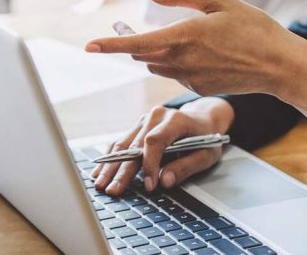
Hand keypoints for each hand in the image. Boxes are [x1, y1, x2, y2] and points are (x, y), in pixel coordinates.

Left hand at [85, 0, 306, 132]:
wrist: (279, 66)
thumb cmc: (253, 27)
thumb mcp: (219, 0)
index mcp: (183, 36)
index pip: (136, 43)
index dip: (109, 45)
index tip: (88, 46)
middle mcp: (180, 60)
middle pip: (139, 53)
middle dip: (125, 41)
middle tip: (119, 25)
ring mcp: (188, 77)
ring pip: (154, 63)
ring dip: (148, 51)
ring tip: (155, 35)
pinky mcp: (196, 87)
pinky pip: (173, 72)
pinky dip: (172, 61)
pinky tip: (194, 52)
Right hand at [93, 97, 233, 194]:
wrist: (201, 118)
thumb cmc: (206, 137)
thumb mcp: (207, 154)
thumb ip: (186, 167)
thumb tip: (165, 181)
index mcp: (175, 120)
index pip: (155, 141)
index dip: (149, 164)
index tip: (148, 186)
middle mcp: (155, 116)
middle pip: (134, 145)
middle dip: (122, 171)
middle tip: (113, 190)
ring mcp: (143, 120)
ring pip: (122, 144)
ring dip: (110, 166)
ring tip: (100, 184)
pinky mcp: (137, 127)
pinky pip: (120, 142)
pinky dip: (109, 158)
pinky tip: (99, 171)